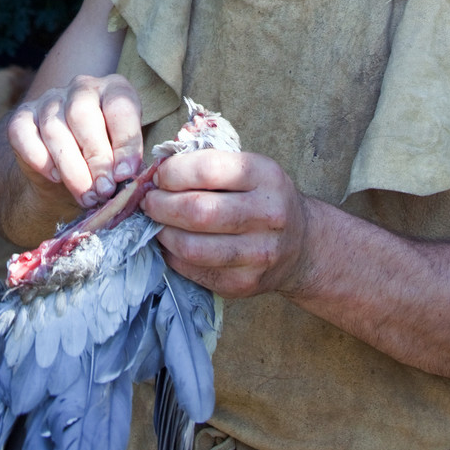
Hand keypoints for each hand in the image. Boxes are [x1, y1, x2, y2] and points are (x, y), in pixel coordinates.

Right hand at [7, 74, 142, 208]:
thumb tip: (125, 177)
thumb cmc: (103, 160)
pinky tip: (55, 177)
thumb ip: (124, 163)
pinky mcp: (22, 116)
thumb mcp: (121, 158)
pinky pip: (23, 134)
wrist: (66, 171)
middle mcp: (81, 88)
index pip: (120, 106)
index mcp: (113, 89)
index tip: (125, 174)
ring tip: (85, 195)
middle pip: (82, 114)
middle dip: (95, 157)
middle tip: (103, 190)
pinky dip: (39, 159)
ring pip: (53, 128)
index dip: (125, 142)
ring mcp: (49, 99)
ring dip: (71, 168)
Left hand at [142, 150, 310, 298]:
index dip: (173, 172)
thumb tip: (156, 172)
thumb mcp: (249, 169)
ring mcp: (258, 254)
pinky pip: (193, 270)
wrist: (301, 245)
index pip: (208, 169)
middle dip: (161, 205)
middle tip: (149, 201)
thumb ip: (208, 164)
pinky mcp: (243, 284)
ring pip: (192, 247)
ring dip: (163, 233)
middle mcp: (268, 215)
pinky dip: (172, 255)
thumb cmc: (262, 198)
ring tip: (157, 223)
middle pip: (198, 211)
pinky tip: (171, 243)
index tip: (159, 175)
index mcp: (266, 177)